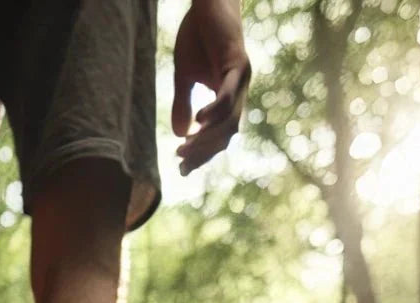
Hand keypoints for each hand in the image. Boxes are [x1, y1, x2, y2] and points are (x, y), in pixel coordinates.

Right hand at [172, 0, 250, 174]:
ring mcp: (241, 77)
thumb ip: (182, 104)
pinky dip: (215, 112)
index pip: (219, 135)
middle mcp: (240, 90)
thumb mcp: (184, 76)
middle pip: (226, 134)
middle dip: (203, 153)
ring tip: (183, 148)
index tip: (182, 169)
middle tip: (181, 164)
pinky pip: (228, 95)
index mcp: (229, 96)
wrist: (208, 1)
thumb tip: (178, 133)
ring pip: (228, 121)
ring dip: (206, 139)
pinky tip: (198, 123)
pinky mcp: (237, 62)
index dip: (203, 154)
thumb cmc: (197, 34)